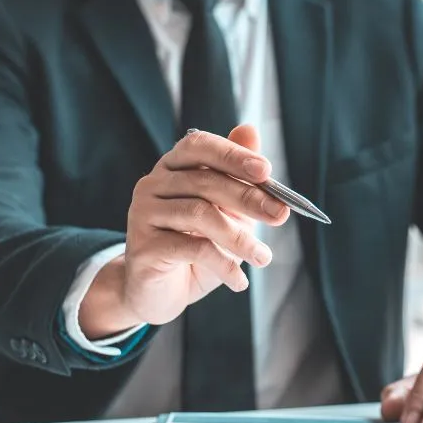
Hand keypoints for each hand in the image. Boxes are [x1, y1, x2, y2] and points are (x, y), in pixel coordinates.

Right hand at [78, 126, 289, 335]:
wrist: (160, 293)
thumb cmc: (197, 248)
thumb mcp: (226, 212)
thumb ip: (238, 176)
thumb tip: (251, 129)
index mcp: (173, 168)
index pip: (200, 146)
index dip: (233, 154)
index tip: (266, 171)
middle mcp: (153, 185)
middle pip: (204, 181)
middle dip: (248, 198)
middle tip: (280, 215)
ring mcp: (143, 214)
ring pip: (199, 214)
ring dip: (240, 238)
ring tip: (263, 257)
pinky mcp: (142, 247)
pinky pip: (191, 249)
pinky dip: (223, 265)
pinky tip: (239, 281)